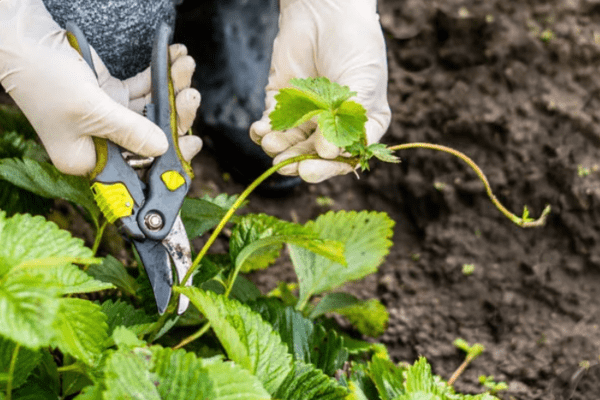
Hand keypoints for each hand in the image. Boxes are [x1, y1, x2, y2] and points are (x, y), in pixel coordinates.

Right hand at [0, 0, 201, 175]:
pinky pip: (141, 91)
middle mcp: (100, 143)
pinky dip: (158, 77)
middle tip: (190, 96)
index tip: (190, 143)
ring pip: (150, 111)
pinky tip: (173, 59)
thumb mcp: (90, 110)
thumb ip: (130, 131)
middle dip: (175, 115)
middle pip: (150, 138)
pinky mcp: (109, 95)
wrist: (22, 37)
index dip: (167, 159)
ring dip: (171, 89)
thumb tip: (164, 148)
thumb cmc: (43, 77)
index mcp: (88, 160)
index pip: (137, 170)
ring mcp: (107, 118)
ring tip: (184, 66)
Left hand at [250, 0, 390, 182]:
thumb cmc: (354, 45)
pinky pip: (271, 126)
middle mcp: (332, 126)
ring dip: (279, 148)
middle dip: (299, 162)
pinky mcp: (281, 103)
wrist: (325, 10)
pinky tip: (260, 131)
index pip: (345, 158)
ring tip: (271, 143)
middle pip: (315, 156)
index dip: (328, 168)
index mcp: (359, 126)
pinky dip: (263, 132)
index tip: (310, 170)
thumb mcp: (363, 84)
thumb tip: (327, 152)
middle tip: (285, 165)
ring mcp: (306, 115)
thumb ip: (349, 120)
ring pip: (291, 144)